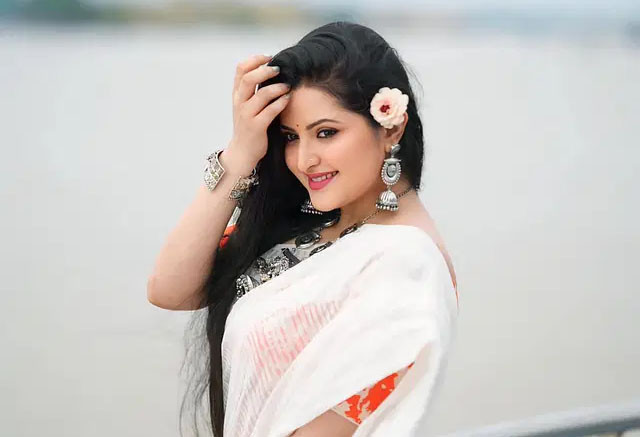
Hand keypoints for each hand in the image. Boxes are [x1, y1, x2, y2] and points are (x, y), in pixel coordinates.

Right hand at [226, 54, 289, 173]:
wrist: (242, 152)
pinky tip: (287, 99)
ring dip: (277, 87)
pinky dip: (280, 103)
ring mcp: (246, 115)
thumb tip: (270, 70)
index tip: (268, 57)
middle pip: (249, 78)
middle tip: (279, 69)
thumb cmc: (249, 126)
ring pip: (261, 94)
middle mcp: (239, 102)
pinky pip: (270, 111)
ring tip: (287, 86)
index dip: (255, 60)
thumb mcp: (245, 105)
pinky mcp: (256, 127)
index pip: (240, 69)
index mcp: (237, 94)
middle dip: (265, 70)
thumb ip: (253, 90)